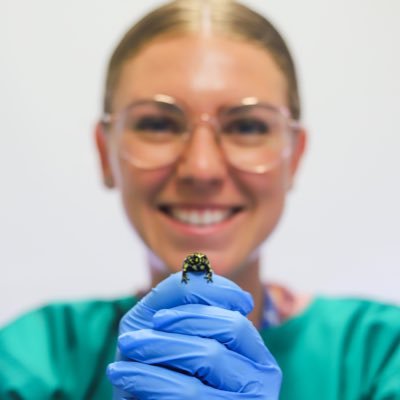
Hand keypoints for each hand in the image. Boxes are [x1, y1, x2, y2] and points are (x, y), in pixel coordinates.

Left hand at [107, 272, 281, 398]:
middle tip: (139, 331)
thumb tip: (200, 268)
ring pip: (209, 355)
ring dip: (159, 346)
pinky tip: (120, 372)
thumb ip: (186, 300)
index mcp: (252, 349)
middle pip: (231, 326)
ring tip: (126, 347)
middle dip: (183, 321)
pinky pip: (187, 390)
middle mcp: (262, 373)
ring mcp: (249, 397)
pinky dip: (147, 378)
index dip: (202, 299)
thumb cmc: (170, 376)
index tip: (161, 315)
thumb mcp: (175, 334)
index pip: (235, 311)